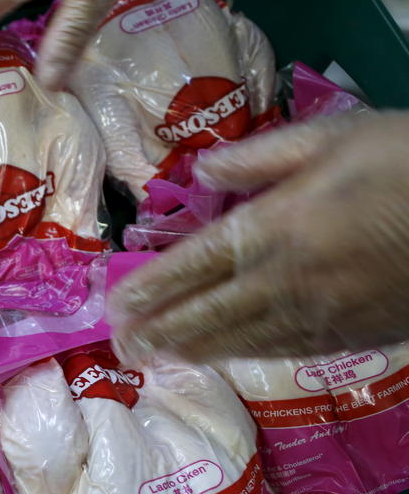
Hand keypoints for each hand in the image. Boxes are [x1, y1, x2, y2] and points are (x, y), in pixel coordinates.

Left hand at [109, 111, 408, 361]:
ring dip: (192, 350)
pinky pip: (282, 352)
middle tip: (121, 346)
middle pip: (206, 314)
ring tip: (157, 357)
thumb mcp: (333, 136)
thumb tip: (202, 171)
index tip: (114, 305)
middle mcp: (285, 281)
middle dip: (159, 331)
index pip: (193, 267)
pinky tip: (225, 357)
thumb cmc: (408, 162)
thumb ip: (260, 158)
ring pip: (240, 341)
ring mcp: (318, 316)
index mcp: (274, 229)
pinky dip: (244, 355)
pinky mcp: (351, 337)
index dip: (149, 289)